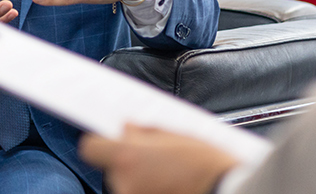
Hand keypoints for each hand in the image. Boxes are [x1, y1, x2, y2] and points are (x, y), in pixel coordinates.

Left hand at [79, 126, 238, 193]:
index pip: (90, 148)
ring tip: (167, 176)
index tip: (112, 143)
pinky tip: (168, 187)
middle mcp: (124, 181)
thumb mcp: (174, 136)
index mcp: (127, 156)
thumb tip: (126, 128)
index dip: (101, 144)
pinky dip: (148, 191)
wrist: (225, 190)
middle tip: (155, 161)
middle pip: (112, 168)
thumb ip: (144, 132)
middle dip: (128, 163)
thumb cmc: (205, 164)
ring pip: (125, 185)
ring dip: (139, 180)